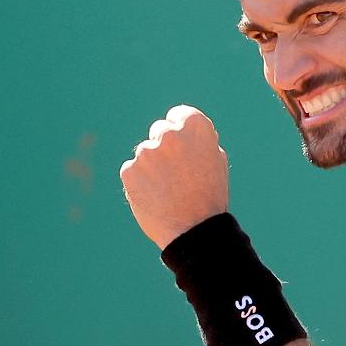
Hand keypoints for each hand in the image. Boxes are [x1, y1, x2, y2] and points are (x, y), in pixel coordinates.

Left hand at [121, 105, 230, 248]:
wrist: (194, 230)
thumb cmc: (210, 197)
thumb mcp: (216, 163)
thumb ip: (201, 143)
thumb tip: (186, 133)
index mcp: (196, 128)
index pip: (179, 115)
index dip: (180, 129)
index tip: (181, 143)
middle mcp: (169, 134)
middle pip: (160, 131)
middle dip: (164, 148)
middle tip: (175, 174)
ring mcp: (146, 152)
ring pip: (145, 154)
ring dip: (152, 167)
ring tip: (168, 192)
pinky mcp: (129, 170)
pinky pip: (133, 171)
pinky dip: (140, 182)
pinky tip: (155, 198)